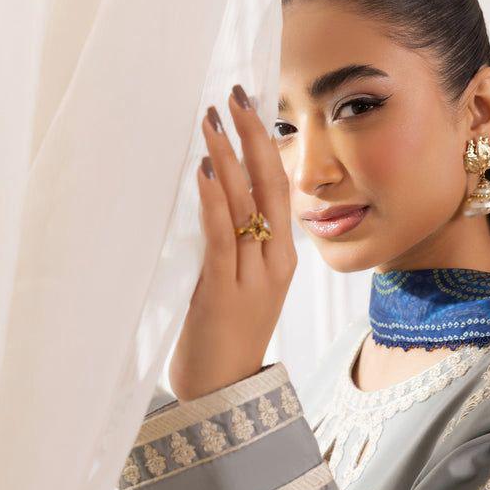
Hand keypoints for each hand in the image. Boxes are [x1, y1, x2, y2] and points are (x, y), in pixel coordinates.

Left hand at [168, 84, 296, 400]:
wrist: (222, 395)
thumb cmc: (226, 338)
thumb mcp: (240, 283)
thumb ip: (237, 243)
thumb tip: (219, 195)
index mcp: (283, 258)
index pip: (279, 189)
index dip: (265, 146)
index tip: (250, 107)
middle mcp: (275, 264)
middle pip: (270, 187)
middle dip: (253, 138)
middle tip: (236, 95)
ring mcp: (254, 279)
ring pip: (247, 207)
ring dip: (227, 159)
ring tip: (213, 119)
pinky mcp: (226, 294)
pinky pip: (224, 238)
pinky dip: (215, 202)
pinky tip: (206, 170)